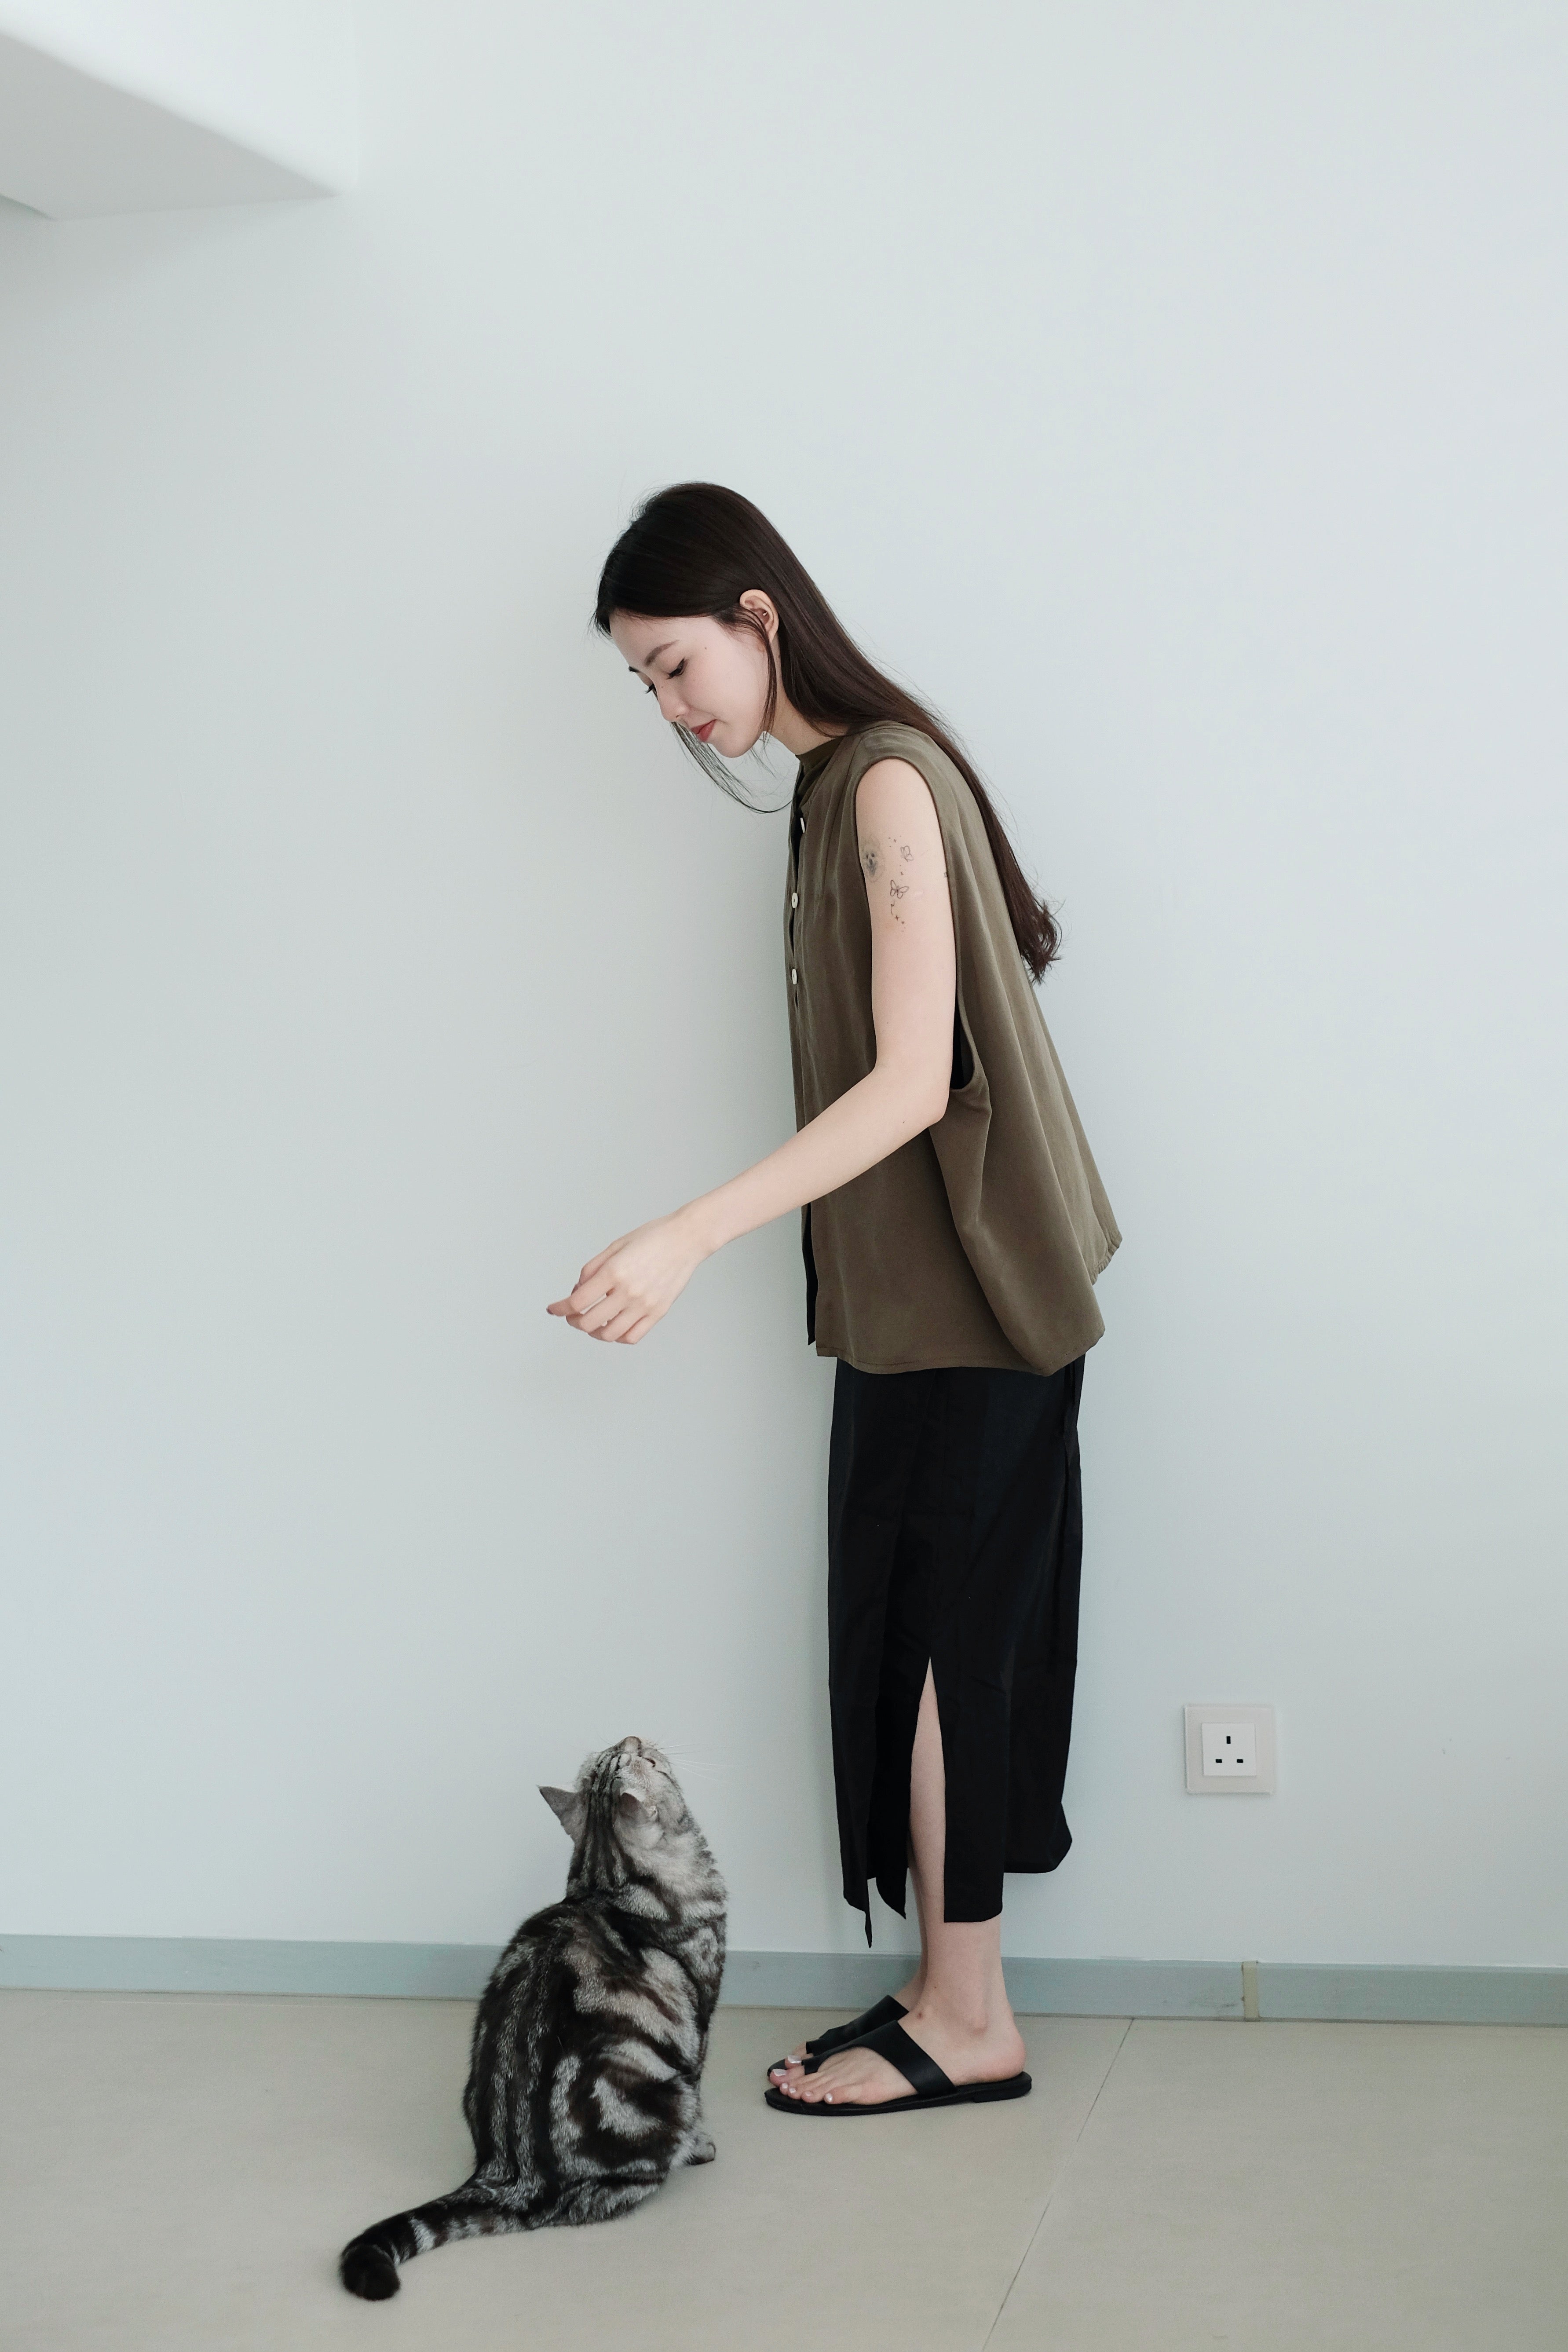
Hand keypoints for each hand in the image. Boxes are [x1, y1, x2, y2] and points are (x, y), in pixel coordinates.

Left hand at [546, 1207, 709, 1344]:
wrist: (686, 1239)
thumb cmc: (652, 1237)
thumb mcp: (615, 1246)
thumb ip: (592, 1269)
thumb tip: (578, 1289)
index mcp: (614, 1272)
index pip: (577, 1302)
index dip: (559, 1308)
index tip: (553, 1309)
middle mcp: (628, 1292)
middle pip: (589, 1322)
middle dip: (573, 1321)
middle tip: (571, 1315)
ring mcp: (644, 1305)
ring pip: (609, 1335)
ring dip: (594, 1332)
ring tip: (592, 1323)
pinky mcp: (658, 1312)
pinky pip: (632, 1336)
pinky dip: (617, 1336)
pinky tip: (613, 1327)